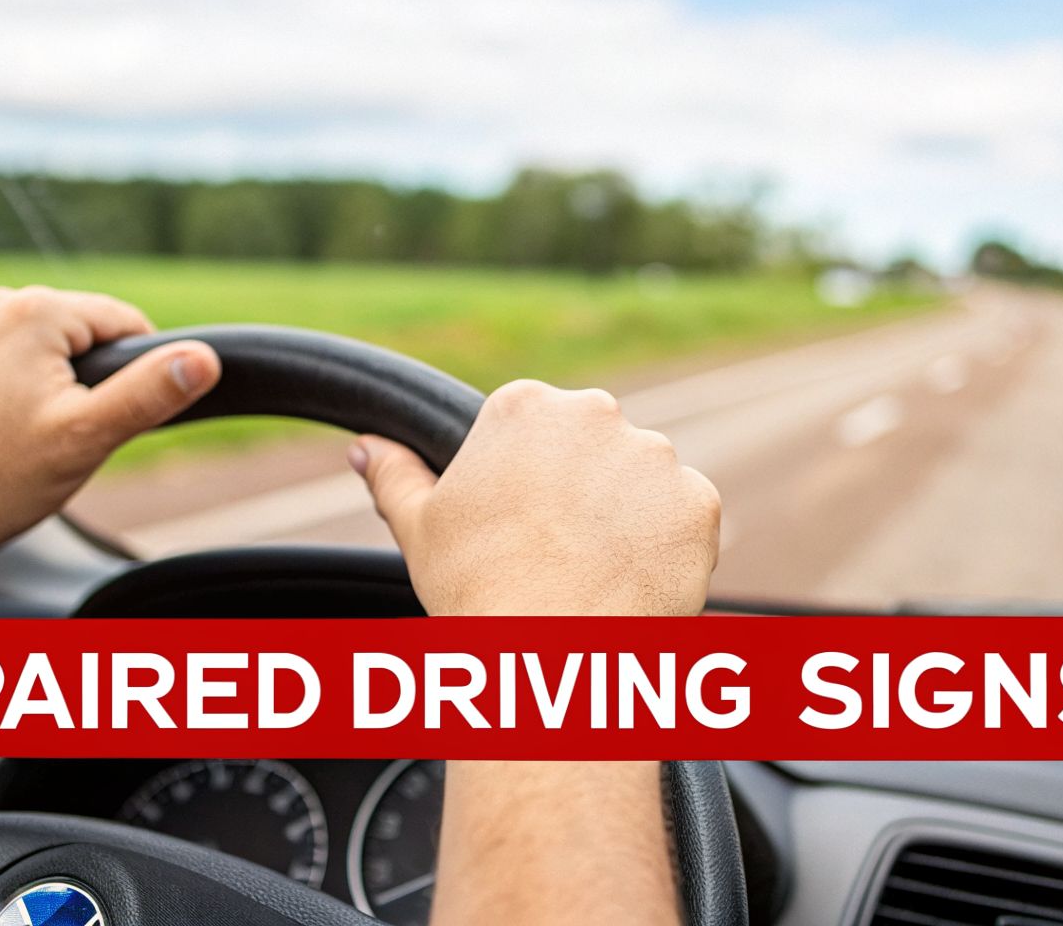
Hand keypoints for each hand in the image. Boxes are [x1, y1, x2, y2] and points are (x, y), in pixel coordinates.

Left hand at [0, 286, 218, 555]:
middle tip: (64, 444)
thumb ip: (148, 393)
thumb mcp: (83, 440)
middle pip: (73, 335)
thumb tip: (204, 358)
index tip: (122, 418)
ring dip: (38, 389)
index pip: (124, 322)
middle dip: (82, 384)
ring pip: (27, 351)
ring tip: (16, 448)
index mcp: (35, 312)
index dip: (141, 372)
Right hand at [349, 379, 718, 615]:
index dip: (524, 483)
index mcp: (524, 406)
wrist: (550, 656)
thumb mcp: (419, 527)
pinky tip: (629, 583)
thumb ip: (394, 475)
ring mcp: (655, 456)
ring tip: (593, 576)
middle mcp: (596, 414)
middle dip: (581, 491)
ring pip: (642, 482)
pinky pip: (684, 518)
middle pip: (592, 448)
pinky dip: (665, 548)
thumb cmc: (474, 589)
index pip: (532, 429)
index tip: (519, 525)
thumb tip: (364, 448)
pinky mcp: (698, 502)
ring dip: (625, 517)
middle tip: (556, 554)